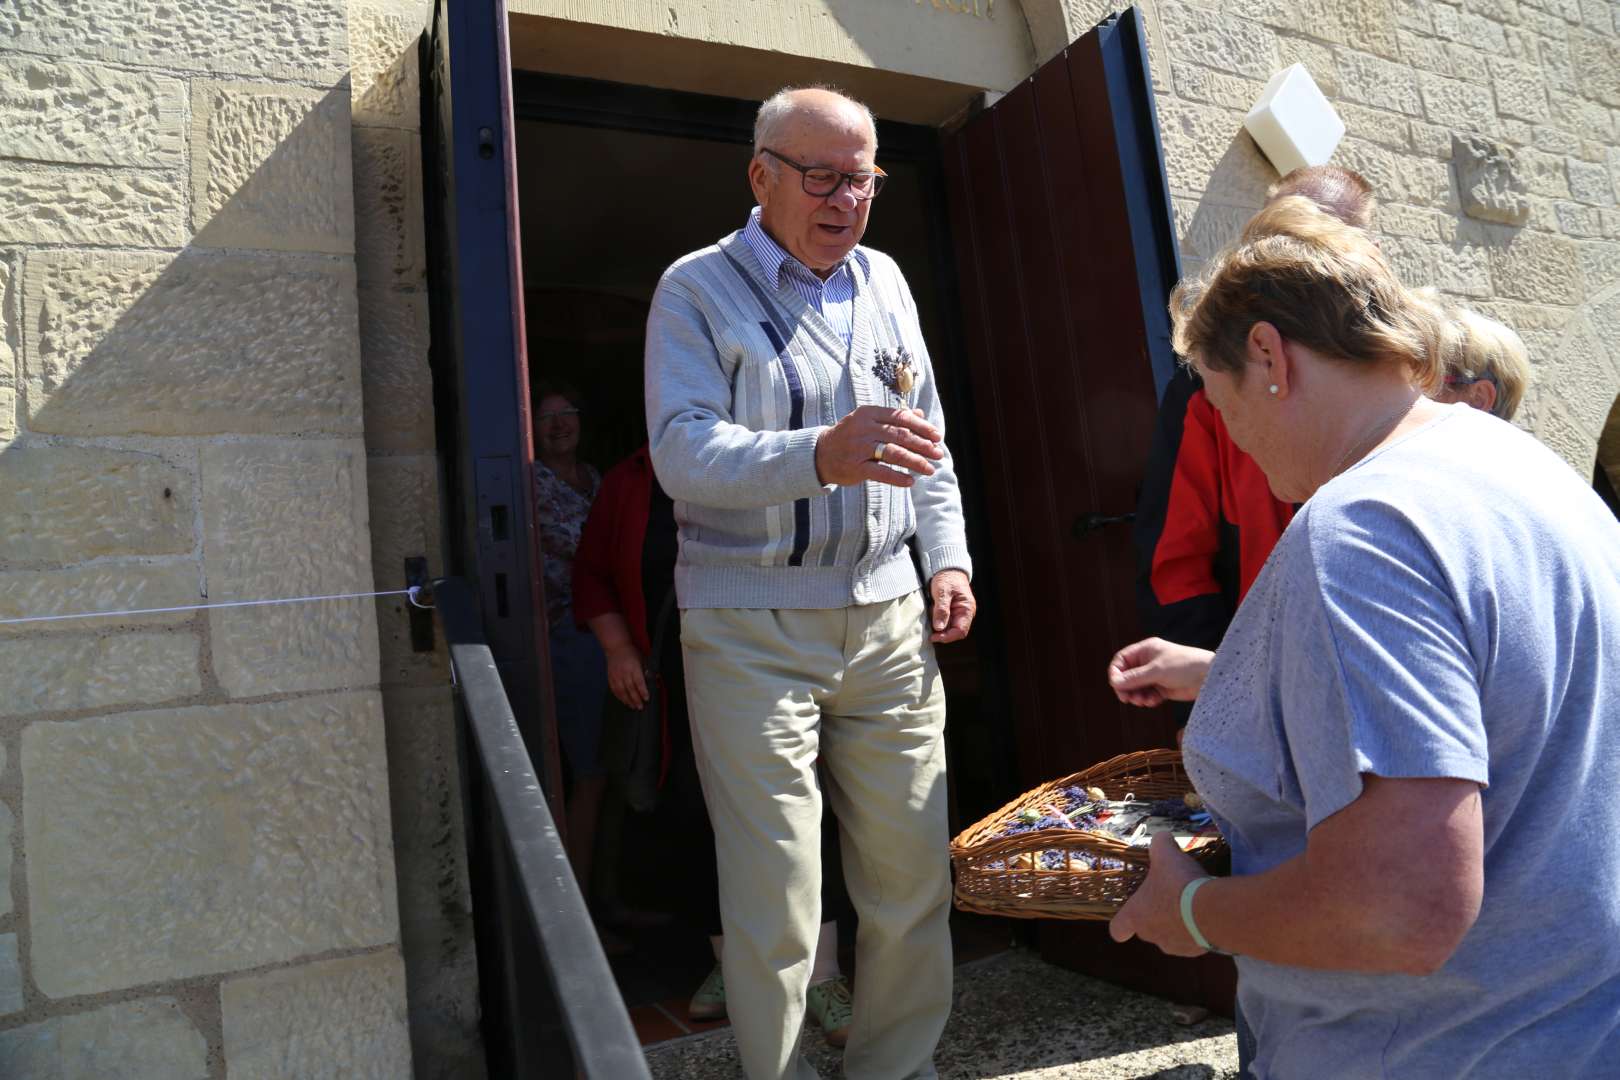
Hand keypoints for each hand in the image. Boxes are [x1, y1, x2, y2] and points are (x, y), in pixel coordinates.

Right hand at [604, 643, 649, 708]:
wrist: (616, 647)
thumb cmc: (632, 653)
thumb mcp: (643, 659)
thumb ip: (649, 671)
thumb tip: (656, 682)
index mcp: (634, 667)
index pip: (639, 682)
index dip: (643, 691)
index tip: (646, 698)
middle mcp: (624, 672)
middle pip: (630, 688)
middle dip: (636, 699)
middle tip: (640, 706)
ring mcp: (616, 675)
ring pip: (621, 691)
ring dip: (627, 700)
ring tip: (633, 706)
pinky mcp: (610, 677)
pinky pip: (614, 689)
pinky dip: (619, 697)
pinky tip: (624, 701)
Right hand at [815, 406, 943, 488]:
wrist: (821, 454)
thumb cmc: (850, 436)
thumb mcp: (869, 421)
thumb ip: (894, 418)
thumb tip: (920, 413)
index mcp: (869, 413)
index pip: (901, 418)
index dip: (922, 427)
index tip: (938, 436)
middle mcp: (864, 428)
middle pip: (900, 435)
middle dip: (923, 445)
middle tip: (938, 454)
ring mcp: (859, 448)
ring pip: (893, 453)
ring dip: (915, 462)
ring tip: (930, 469)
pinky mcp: (855, 467)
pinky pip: (881, 473)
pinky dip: (897, 477)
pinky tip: (911, 481)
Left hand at [928, 569, 975, 643]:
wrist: (948, 569)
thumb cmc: (947, 578)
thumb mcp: (942, 592)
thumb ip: (941, 610)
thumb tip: (939, 628)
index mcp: (967, 609)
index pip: (960, 631)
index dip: (947, 637)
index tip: (934, 636)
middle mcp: (965, 613)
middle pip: (955, 632)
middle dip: (942, 634)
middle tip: (929, 632)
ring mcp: (959, 613)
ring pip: (950, 628)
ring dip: (940, 628)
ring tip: (930, 622)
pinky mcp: (952, 611)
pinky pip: (946, 622)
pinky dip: (939, 622)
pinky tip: (932, 618)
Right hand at [1107, 637, 1213, 707]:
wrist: (1209, 677)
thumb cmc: (1184, 666)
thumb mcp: (1156, 670)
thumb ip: (1134, 678)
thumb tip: (1114, 683)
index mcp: (1145, 650)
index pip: (1122, 660)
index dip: (1116, 672)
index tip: (1116, 686)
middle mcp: (1148, 662)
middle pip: (1127, 676)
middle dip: (1126, 688)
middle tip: (1127, 699)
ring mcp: (1156, 675)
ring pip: (1137, 688)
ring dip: (1136, 696)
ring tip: (1142, 701)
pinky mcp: (1163, 688)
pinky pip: (1148, 694)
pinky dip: (1147, 699)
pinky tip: (1153, 701)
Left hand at [1109, 831, 1209, 956]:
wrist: (1212, 911)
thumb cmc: (1178, 883)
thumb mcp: (1166, 854)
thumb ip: (1160, 844)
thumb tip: (1162, 836)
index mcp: (1136, 916)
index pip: (1118, 929)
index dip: (1122, 924)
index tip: (1130, 915)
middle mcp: (1152, 936)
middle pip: (1147, 930)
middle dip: (1156, 916)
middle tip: (1169, 897)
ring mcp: (1175, 947)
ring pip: (1171, 936)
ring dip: (1178, 924)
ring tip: (1191, 904)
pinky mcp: (1197, 952)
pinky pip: (1193, 941)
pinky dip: (1197, 930)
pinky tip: (1206, 914)